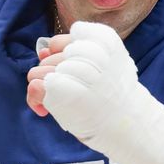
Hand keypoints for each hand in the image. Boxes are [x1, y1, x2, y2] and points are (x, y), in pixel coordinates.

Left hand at [34, 21, 163, 163]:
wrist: (127, 126)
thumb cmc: (112, 97)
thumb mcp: (103, 64)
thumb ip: (73, 52)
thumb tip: (42, 52)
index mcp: (103, 39)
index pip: (66, 38)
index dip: (67, 57)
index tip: (81, 73)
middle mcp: (88, 50)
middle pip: (49, 56)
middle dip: (53, 75)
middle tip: (73, 93)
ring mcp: (74, 70)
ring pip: (37, 71)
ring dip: (43, 90)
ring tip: (61, 103)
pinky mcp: (60, 88)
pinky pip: (36, 87)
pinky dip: (39, 101)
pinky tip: (50, 111)